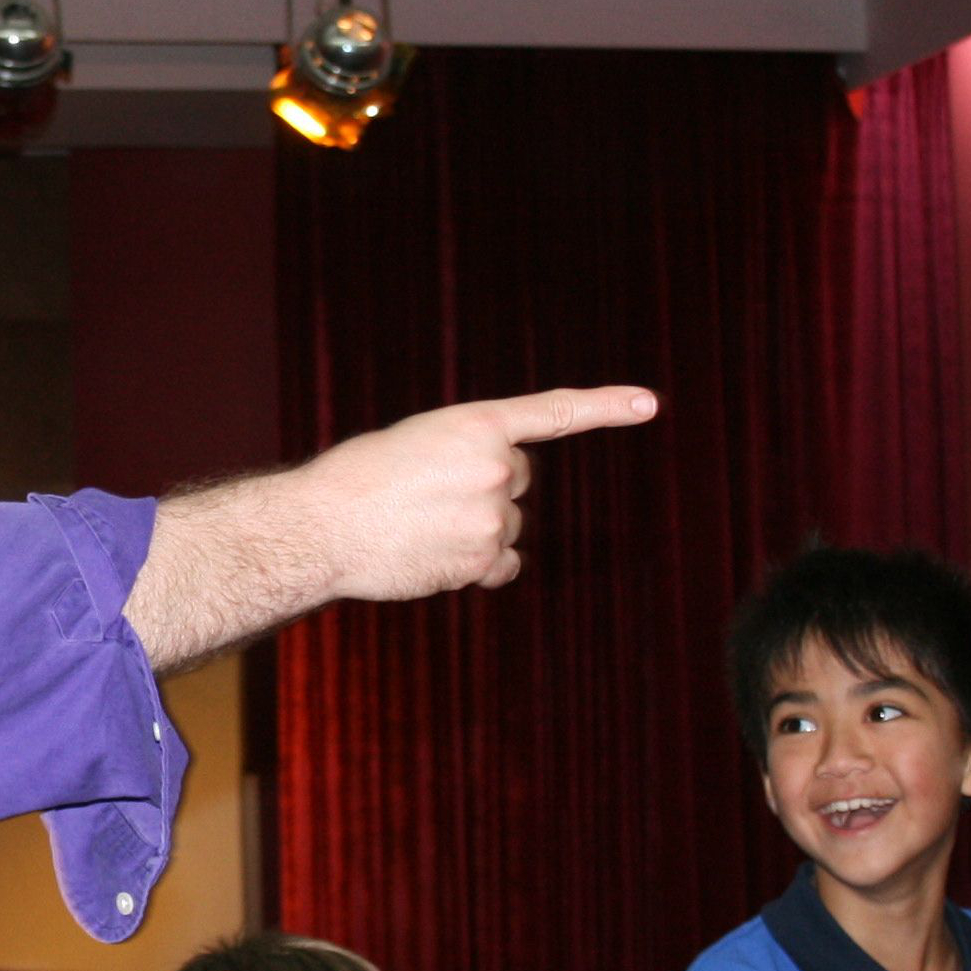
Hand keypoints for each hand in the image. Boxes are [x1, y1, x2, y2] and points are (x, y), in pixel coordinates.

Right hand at [289, 386, 657, 601]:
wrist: (321, 527)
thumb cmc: (356, 481)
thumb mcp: (417, 443)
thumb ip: (467, 457)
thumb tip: (500, 510)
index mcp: (477, 424)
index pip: (554, 412)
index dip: (606, 406)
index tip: (649, 404)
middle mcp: (495, 467)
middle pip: (516, 482)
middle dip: (485, 489)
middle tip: (427, 495)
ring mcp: (493, 518)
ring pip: (506, 527)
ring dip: (474, 530)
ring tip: (418, 527)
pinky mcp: (482, 561)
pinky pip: (501, 566)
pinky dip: (476, 567)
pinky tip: (431, 558)